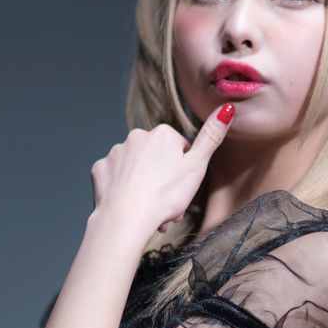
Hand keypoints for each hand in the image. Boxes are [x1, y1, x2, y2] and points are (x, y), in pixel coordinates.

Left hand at [90, 104, 233, 234]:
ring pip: (137, 169)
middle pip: (157, 159)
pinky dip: (124, 189)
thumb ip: (211, 137)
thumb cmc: (165, 195)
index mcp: (163, 134)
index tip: (183, 189)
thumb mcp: (197, 167)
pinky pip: (116, 177)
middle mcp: (137, 136)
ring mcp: (116, 152)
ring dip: (146, 187)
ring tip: (151, 211)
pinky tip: (130, 203)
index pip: (180, 149)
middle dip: (164, 181)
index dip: (184, 171)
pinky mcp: (101, 168)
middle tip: (170, 205)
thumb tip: (226, 109)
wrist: (126, 218)